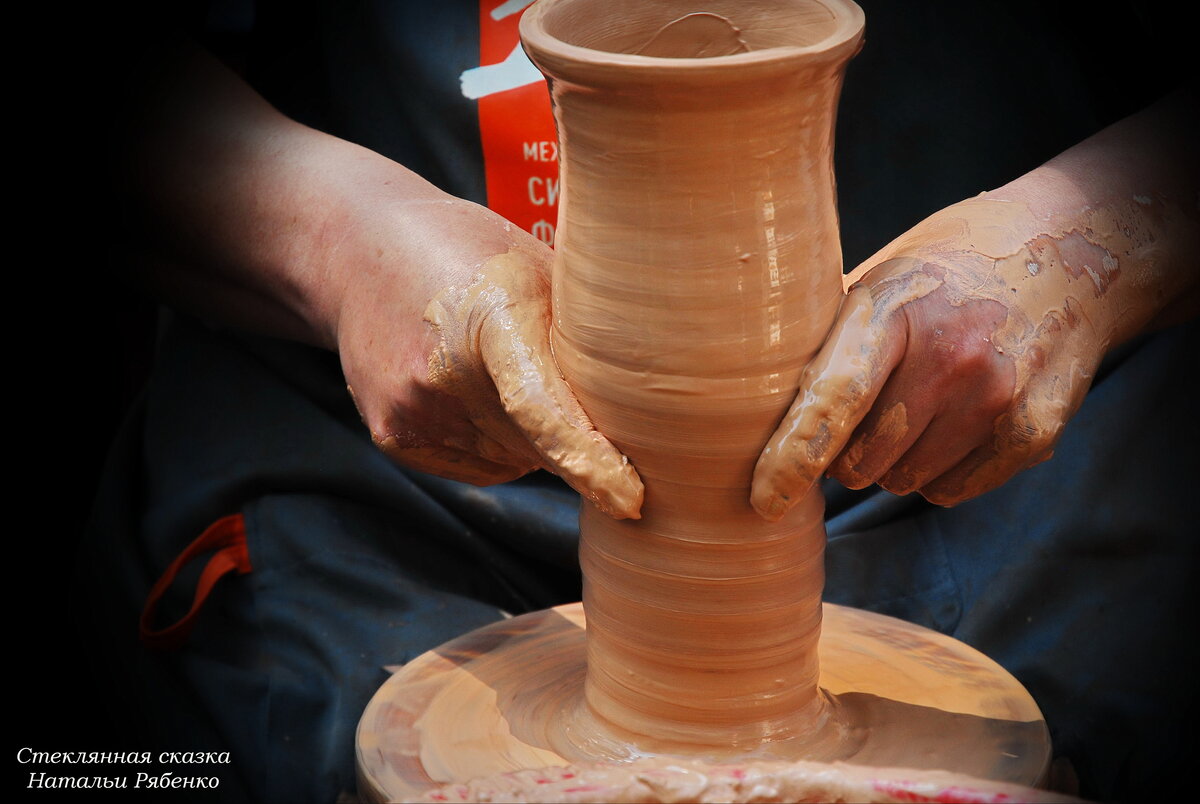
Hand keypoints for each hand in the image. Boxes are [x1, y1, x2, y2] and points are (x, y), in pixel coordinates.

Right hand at [118, 44, 642, 518]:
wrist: (357, 250)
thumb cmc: (468, 252)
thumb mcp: (537, 266)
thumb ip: (586, 334)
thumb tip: (652, 410)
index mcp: (489, 316)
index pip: (545, 408)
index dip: (591, 459)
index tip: (631, 500)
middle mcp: (442, 373)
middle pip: (541, 444)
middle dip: (572, 430)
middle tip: (555, 371)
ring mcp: (410, 411)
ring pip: (513, 461)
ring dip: (531, 437)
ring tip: (500, 368)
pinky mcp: (393, 437)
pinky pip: (480, 466)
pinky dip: (497, 443)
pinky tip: (474, 390)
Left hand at [751, 193, 1149, 515]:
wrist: (1071, 254)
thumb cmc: (947, 271)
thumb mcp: (883, 276)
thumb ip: (824, 334)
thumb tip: (743, 393)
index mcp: (896, 308)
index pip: (834, 396)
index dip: (793, 455)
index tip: (763, 499)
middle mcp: (953, 354)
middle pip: (861, 458)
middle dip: (846, 452)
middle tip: (866, 410)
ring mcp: (998, 396)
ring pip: (903, 481)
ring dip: (892, 463)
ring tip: (917, 405)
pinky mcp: (1033, 432)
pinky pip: (949, 491)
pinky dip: (937, 473)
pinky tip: (955, 422)